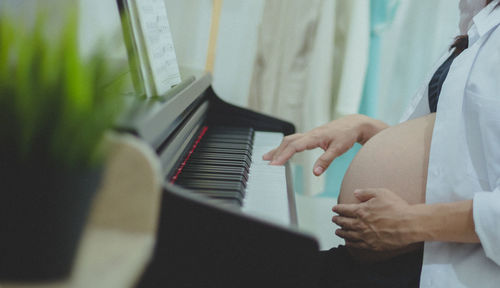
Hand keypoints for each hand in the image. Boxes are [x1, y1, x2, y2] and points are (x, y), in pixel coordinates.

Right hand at [263, 114, 385, 175]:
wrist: (354, 124)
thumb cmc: (347, 135)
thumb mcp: (338, 149)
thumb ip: (326, 161)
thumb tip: (315, 173)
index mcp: (314, 137)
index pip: (294, 146)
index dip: (284, 155)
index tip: (274, 164)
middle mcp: (309, 134)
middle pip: (288, 142)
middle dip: (276, 152)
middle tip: (267, 163)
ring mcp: (309, 135)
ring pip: (289, 140)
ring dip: (278, 149)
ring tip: (267, 157)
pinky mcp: (311, 137)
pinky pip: (294, 140)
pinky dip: (286, 147)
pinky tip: (282, 152)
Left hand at [332, 188, 417, 250]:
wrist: (409, 224)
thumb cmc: (396, 207)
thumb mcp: (381, 193)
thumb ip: (366, 192)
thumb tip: (355, 192)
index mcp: (361, 211)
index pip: (344, 210)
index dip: (338, 209)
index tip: (334, 209)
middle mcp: (360, 224)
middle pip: (344, 222)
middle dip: (337, 220)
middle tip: (334, 219)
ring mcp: (365, 236)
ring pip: (348, 235)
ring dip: (341, 232)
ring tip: (337, 231)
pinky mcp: (372, 245)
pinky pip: (356, 245)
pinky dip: (349, 243)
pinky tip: (347, 242)